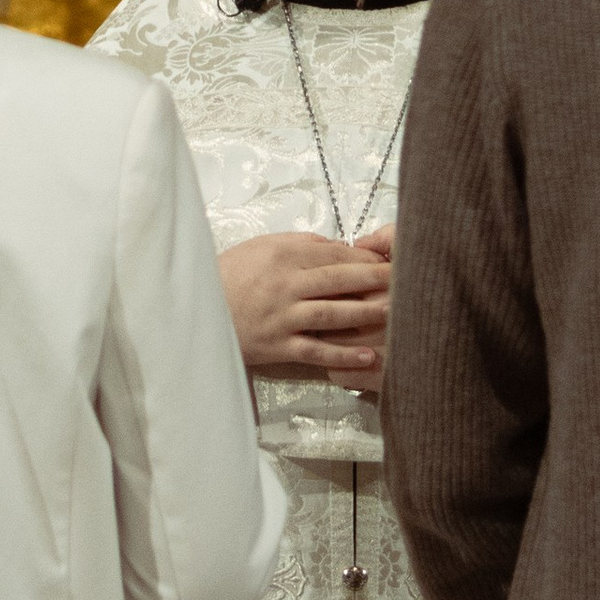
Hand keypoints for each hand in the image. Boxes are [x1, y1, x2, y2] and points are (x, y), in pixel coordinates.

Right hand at [218, 231, 391, 387]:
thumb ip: (300, 243)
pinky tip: (369, 355)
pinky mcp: (278, 346)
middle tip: (406, 281)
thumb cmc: (230, 274)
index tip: (388, 260)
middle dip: (375, 279)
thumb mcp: (261, 246)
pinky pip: (317, 350)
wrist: (194, 309)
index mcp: (281, 255)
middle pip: (339, 280)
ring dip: (367, 313)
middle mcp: (284, 284)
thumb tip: (338, 246)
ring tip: (396, 313)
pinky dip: (344, 354)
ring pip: (333, 313)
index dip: (364, 258)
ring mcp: (282, 317)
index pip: (332, 254)